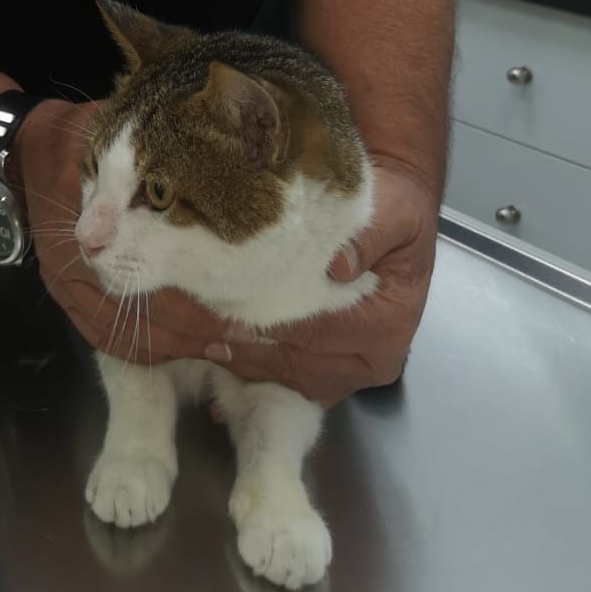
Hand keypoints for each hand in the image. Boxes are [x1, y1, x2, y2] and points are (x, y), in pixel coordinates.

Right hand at [15, 99, 226, 362]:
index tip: (234, 317)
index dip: (190, 305)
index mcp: (85, 226)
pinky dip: (136, 346)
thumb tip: (205, 160)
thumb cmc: (74, 138)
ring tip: (215, 349)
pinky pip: (98, 333)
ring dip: (169, 346)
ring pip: (118, 333)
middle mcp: (72, 264)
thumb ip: (142, 160)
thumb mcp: (109, 137)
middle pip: (136, 318)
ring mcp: (63, 282)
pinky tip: (172, 348)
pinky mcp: (62, 290)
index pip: (146, 284)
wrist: (22, 151)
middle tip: (238, 342)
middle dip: (190, 334)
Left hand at [198, 158, 439, 406]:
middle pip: (295, 364)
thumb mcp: (394, 213)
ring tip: (193, 348)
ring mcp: (349, 370)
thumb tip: (339, 266)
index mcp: (387, 326)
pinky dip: (250, 380)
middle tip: (191, 336)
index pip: (316, 334)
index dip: (266, 327)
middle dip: (242, 351)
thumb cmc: (395, 209)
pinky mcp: (331, 368)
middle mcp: (371, 359)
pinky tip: (213, 384)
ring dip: (240, 366)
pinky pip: (287, 383)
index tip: (221, 317)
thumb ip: (369, 239)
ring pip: (285, 378)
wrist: (398, 208)